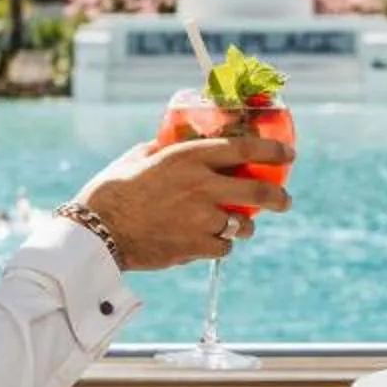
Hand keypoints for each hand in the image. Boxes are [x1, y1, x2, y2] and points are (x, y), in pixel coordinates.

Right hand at [74, 132, 290, 270]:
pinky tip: (207, 241)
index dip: (272, 150)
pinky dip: (220, 245)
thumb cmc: (114, 189)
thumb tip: (180, 138)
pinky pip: (224, 247)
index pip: (244, 148)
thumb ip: (165, 148)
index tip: (288, 154)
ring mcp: (201, 218)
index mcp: (188, 157)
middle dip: (279, 197)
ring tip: (238, 226)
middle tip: (285, 200)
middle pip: (258, 191)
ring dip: (244, 226)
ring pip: (243, 224)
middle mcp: (201, 186)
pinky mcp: (195, 246)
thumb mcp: (140, 156)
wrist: (97, 231)